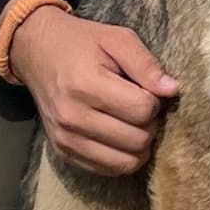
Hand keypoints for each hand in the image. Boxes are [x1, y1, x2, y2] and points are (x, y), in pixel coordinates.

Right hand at [14, 2, 179, 176]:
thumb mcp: (116, 38)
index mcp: (86, 84)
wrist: (36, 52)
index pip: (142, 110)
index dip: (153, 100)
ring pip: (125, 163)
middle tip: (140, 107)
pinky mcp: (63, 152)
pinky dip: (121, 157)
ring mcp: (66, 139)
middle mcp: (72, 117)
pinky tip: (118, 136)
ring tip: (130, 122)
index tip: (144, 89)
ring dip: (138, 145)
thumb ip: (146, 64)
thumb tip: (173, 90)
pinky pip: (107, 170)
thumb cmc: (80, 43)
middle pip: (137, 140)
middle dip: (149, 124)